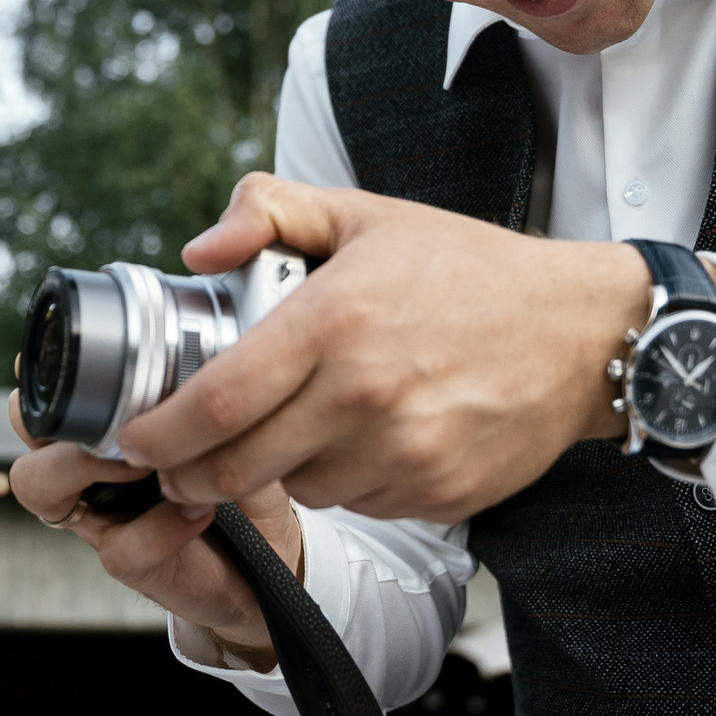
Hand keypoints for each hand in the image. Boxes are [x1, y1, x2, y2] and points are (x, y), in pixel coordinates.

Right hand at [5, 388, 301, 664]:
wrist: (271, 553)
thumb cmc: (240, 481)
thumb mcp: (226, 427)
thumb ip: (202, 395)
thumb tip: (196, 347)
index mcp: (104, 437)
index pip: (47, 405)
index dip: (38, 383)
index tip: (51, 361)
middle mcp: (88, 476)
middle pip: (26, 439)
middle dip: (48, 424)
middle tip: (106, 417)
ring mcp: (101, 519)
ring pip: (40, 488)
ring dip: (81, 465)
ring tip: (141, 463)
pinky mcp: (128, 562)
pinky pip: (122, 544)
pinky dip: (162, 526)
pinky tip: (200, 512)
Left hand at [116, 173, 652, 523]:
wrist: (581, 329)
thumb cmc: (467, 268)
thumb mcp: (366, 213)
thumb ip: (269, 211)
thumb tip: (199, 251)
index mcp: (334, 321)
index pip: (215, 403)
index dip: (157, 434)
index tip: (133, 437)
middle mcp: (364, 396)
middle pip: (237, 468)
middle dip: (191, 470)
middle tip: (180, 456)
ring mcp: (404, 453)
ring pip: (297, 489)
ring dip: (278, 468)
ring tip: (300, 420)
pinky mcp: (437, 494)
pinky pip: (358, 504)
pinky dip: (343, 479)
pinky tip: (365, 433)